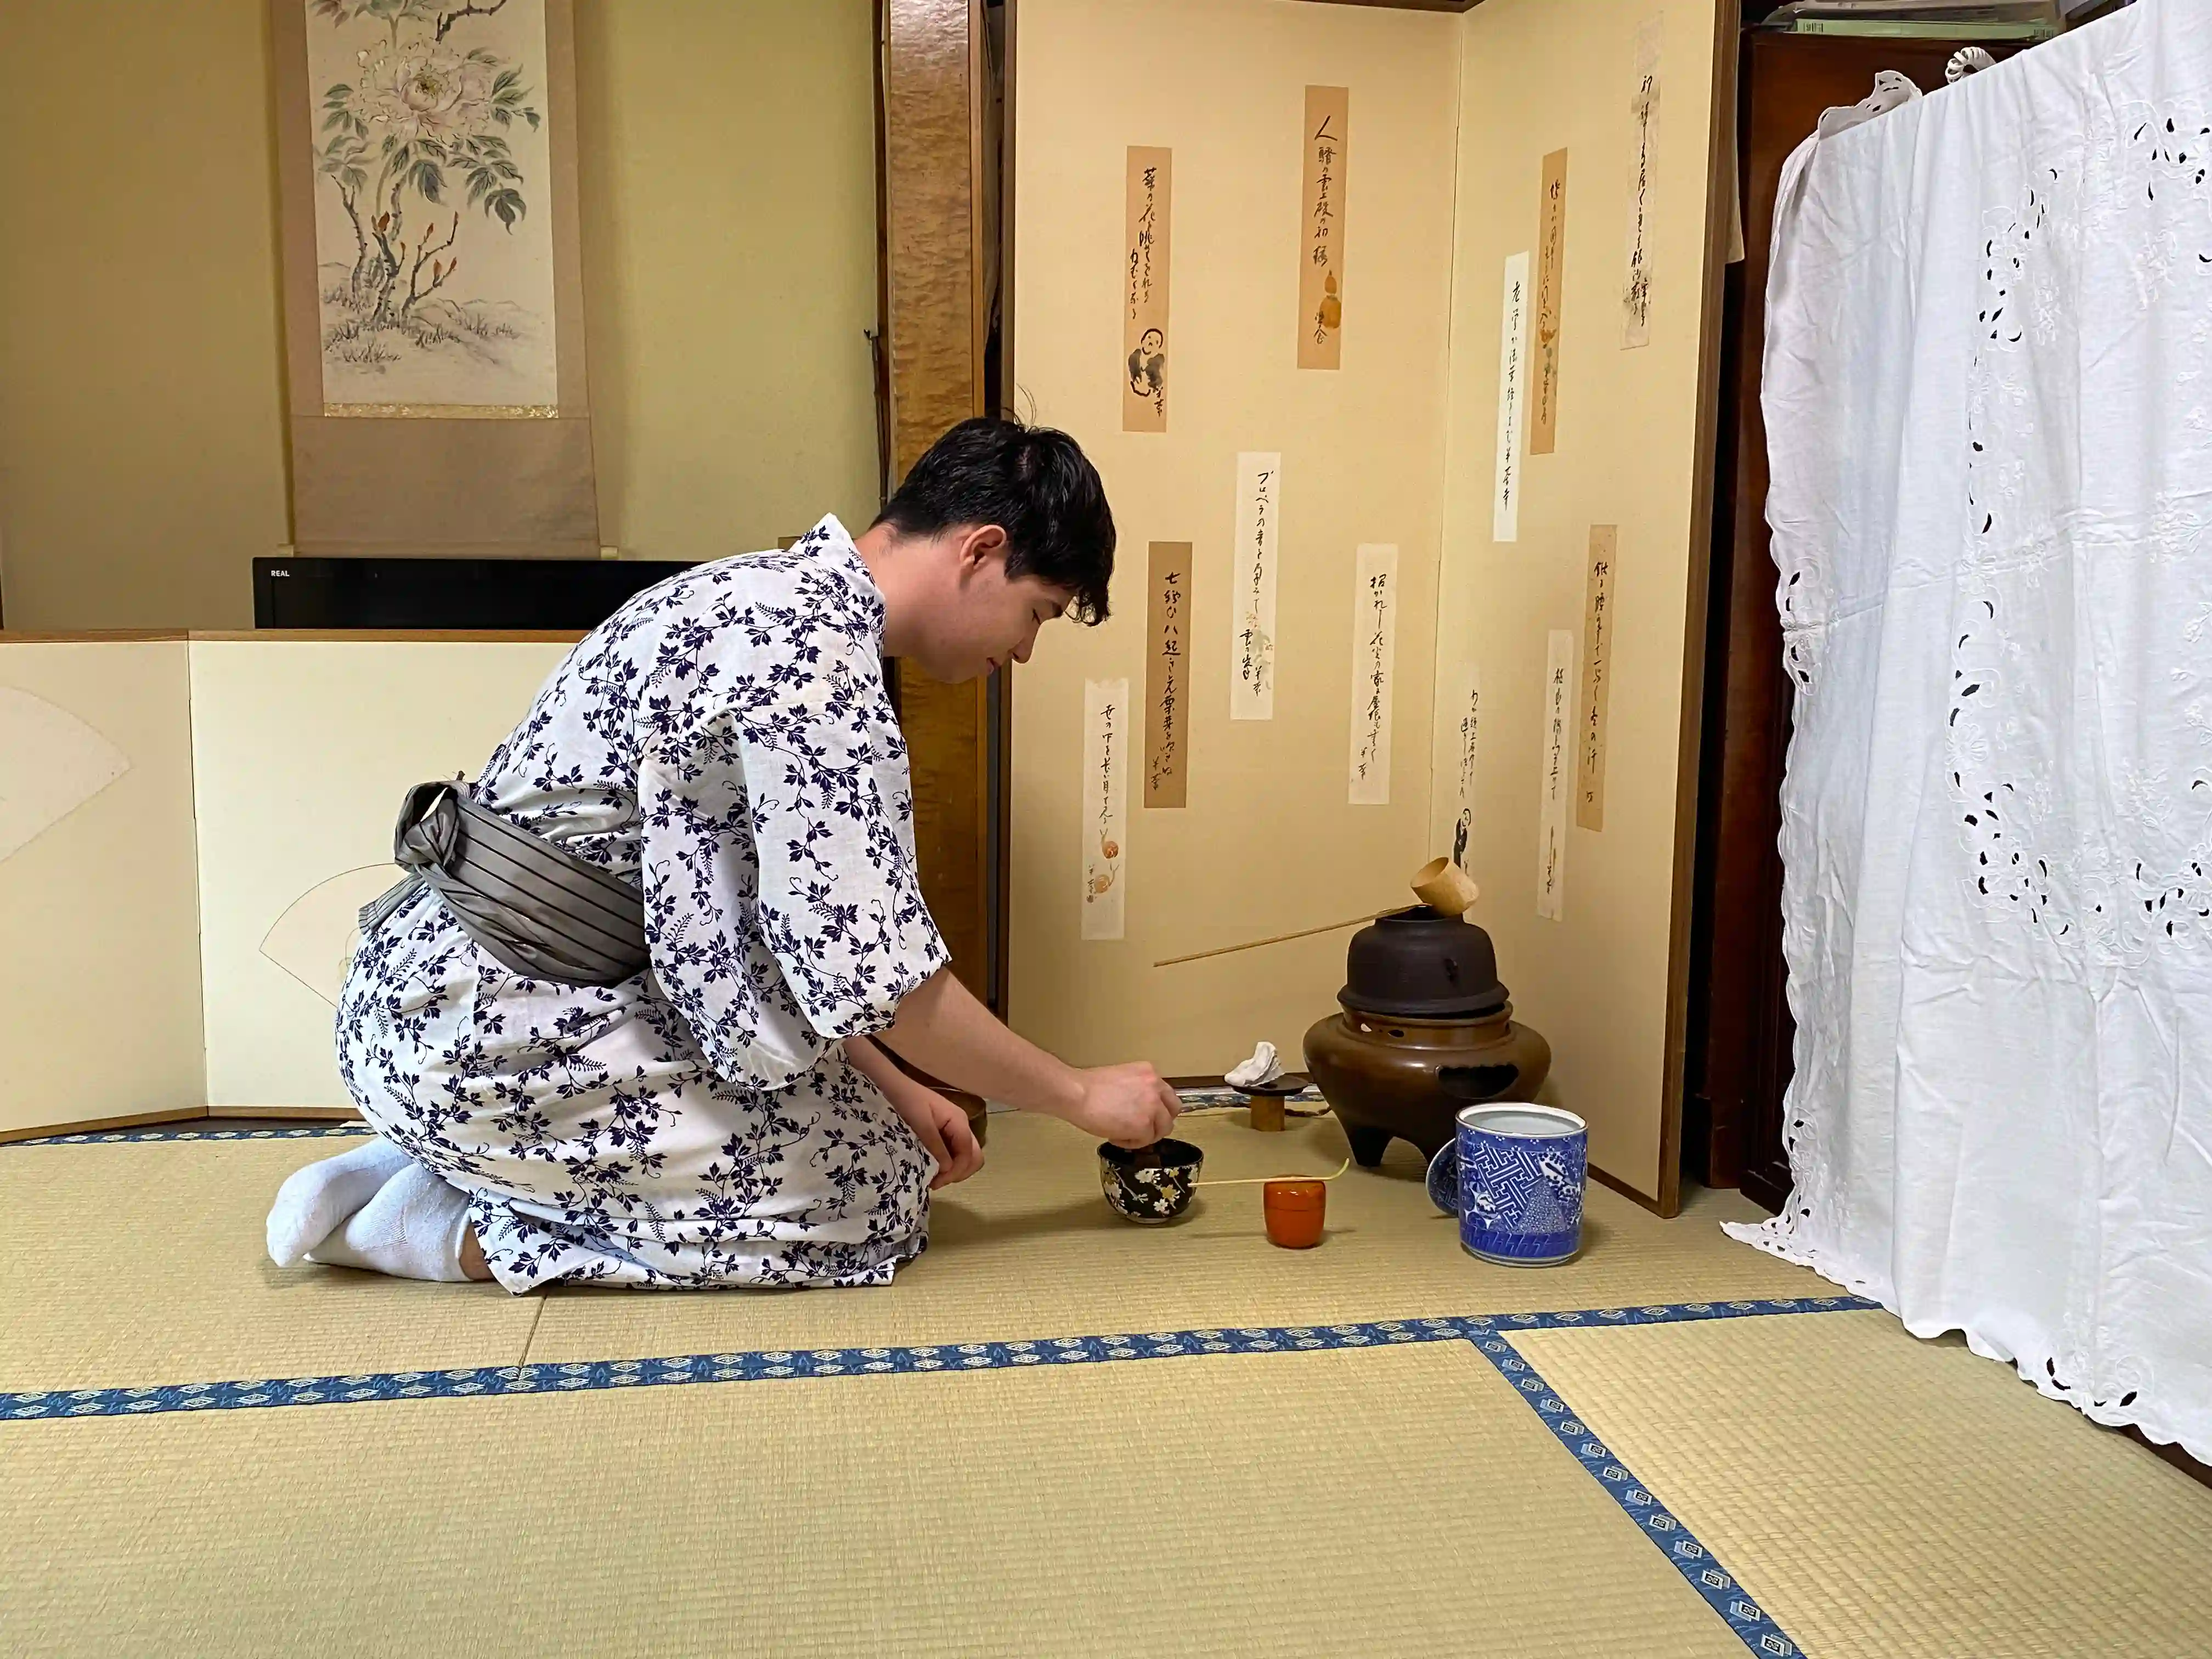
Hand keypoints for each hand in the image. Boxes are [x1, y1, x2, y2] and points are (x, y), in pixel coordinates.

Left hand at [892, 1087, 985, 1190]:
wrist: (890, 1086)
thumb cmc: (904, 1100)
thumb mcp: (919, 1122)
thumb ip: (935, 1145)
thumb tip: (948, 1169)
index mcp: (958, 1120)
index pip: (968, 1152)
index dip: (956, 1171)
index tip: (936, 1182)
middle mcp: (960, 1125)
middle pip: (973, 1156)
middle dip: (958, 1173)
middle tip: (936, 1182)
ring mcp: (953, 1130)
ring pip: (965, 1157)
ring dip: (953, 1171)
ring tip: (932, 1178)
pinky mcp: (944, 1134)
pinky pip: (953, 1153)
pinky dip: (946, 1165)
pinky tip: (931, 1169)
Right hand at [1065, 1062, 1181, 1149]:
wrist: (1077, 1093)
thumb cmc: (1088, 1087)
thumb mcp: (1121, 1078)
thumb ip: (1137, 1090)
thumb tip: (1138, 1108)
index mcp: (1149, 1073)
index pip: (1166, 1094)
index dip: (1158, 1109)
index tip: (1148, 1116)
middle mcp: (1155, 1087)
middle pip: (1172, 1111)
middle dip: (1159, 1123)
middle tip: (1142, 1129)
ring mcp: (1152, 1106)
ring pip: (1162, 1129)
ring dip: (1144, 1135)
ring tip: (1122, 1133)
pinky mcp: (1144, 1125)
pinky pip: (1145, 1141)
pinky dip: (1131, 1143)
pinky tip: (1114, 1136)